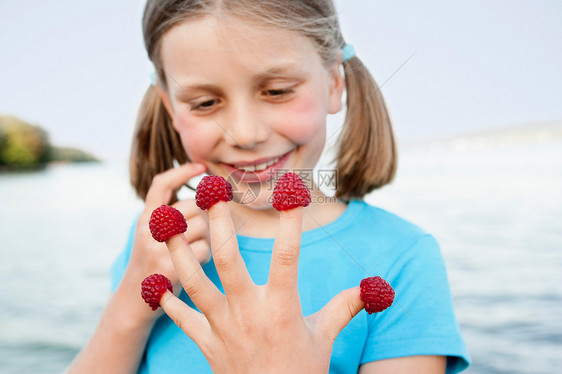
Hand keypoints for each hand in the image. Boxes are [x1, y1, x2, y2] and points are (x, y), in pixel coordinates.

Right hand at [123, 163, 208, 320]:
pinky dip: (207, 257)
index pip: (161, 184)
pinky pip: (205, 250)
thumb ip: (170, 215)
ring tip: (196, 251)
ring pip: (203, 227)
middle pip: (193, 206)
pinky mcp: (169, 267)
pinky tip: (196, 265)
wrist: (134, 302)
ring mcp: (157, 248)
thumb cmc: (153, 263)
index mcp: (145, 217)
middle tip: (201, 233)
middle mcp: (148, 229)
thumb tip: (207, 196)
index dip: (182, 172)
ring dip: (208, 239)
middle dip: (206, 217)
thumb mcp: (152, 234)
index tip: (201, 166)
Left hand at [160, 202, 364, 372]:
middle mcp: (248, 313)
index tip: (291, 194)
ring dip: (179, 251)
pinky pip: (182, 319)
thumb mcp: (324, 338)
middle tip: (212, 191)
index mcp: (281, 308)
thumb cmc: (300, 372)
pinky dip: (169, 300)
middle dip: (218, 223)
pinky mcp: (207, 344)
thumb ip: (344, 307)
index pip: (287, 257)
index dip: (290, 224)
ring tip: (166, 223)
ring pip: (194, 283)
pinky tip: (157, 283)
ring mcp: (223, 328)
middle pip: (228, 260)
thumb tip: (372, 288)